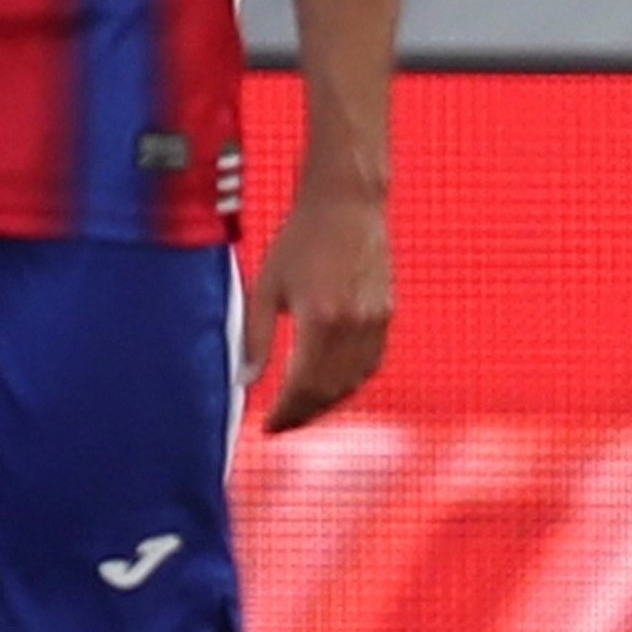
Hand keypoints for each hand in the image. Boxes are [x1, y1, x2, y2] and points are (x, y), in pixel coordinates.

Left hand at [250, 177, 396, 429]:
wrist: (347, 204)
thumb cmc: (300, 239)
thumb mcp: (267, 286)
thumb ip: (255, 337)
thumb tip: (245, 381)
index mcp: (320, 319)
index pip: (302, 386)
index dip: (284, 413)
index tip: (267, 427)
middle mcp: (353, 325)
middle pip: (329, 391)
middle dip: (303, 415)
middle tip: (280, 425)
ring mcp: (375, 321)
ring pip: (353, 382)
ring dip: (327, 404)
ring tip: (303, 411)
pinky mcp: (386, 314)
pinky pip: (370, 364)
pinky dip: (350, 383)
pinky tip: (332, 386)